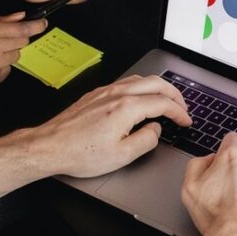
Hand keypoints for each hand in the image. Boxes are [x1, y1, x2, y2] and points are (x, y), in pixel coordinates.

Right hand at [0, 13, 45, 100]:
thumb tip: (20, 16)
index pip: (19, 28)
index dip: (35, 26)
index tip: (43, 24)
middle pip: (21, 42)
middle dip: (18, 40)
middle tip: (4, 41)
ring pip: (15, 57)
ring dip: (7, 54)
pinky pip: (6, 72)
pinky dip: (0, 68)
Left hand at [28, 75, 191, 177]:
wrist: (50, 146)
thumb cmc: (80, 153)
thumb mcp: (122, 155)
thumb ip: (147, 140)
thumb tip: (156, 130)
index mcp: (126, 108)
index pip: (163, 103)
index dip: (179, 112)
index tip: (186, 121)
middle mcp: (115, 94)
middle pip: (155, 83)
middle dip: (174, 94)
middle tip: (183, 107)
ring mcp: (104, 92)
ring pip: (139, 80)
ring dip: (158, 88)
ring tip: (166, 101)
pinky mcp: (94, 95)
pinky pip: (124, 83)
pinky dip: (141, 88)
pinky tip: (140, 99)